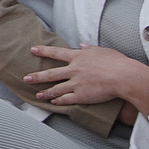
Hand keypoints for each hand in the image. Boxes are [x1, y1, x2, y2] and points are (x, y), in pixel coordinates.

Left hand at [25, 44, 148, 114]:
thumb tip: (82, 45)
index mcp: (78, 57)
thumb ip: (90, 49)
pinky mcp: (81, 96)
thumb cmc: (116, 62)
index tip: (33, 50)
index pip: (56, 53)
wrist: (123, 77)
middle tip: (26, 78)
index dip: (43, 51)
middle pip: (51, 74)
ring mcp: (76, 84)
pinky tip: (54, 103)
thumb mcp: (102, 51)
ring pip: (56, 89)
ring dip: (45, 93)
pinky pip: (66, 100)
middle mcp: (74, 70)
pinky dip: (59, 101)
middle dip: (37, 76)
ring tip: (38, 96)